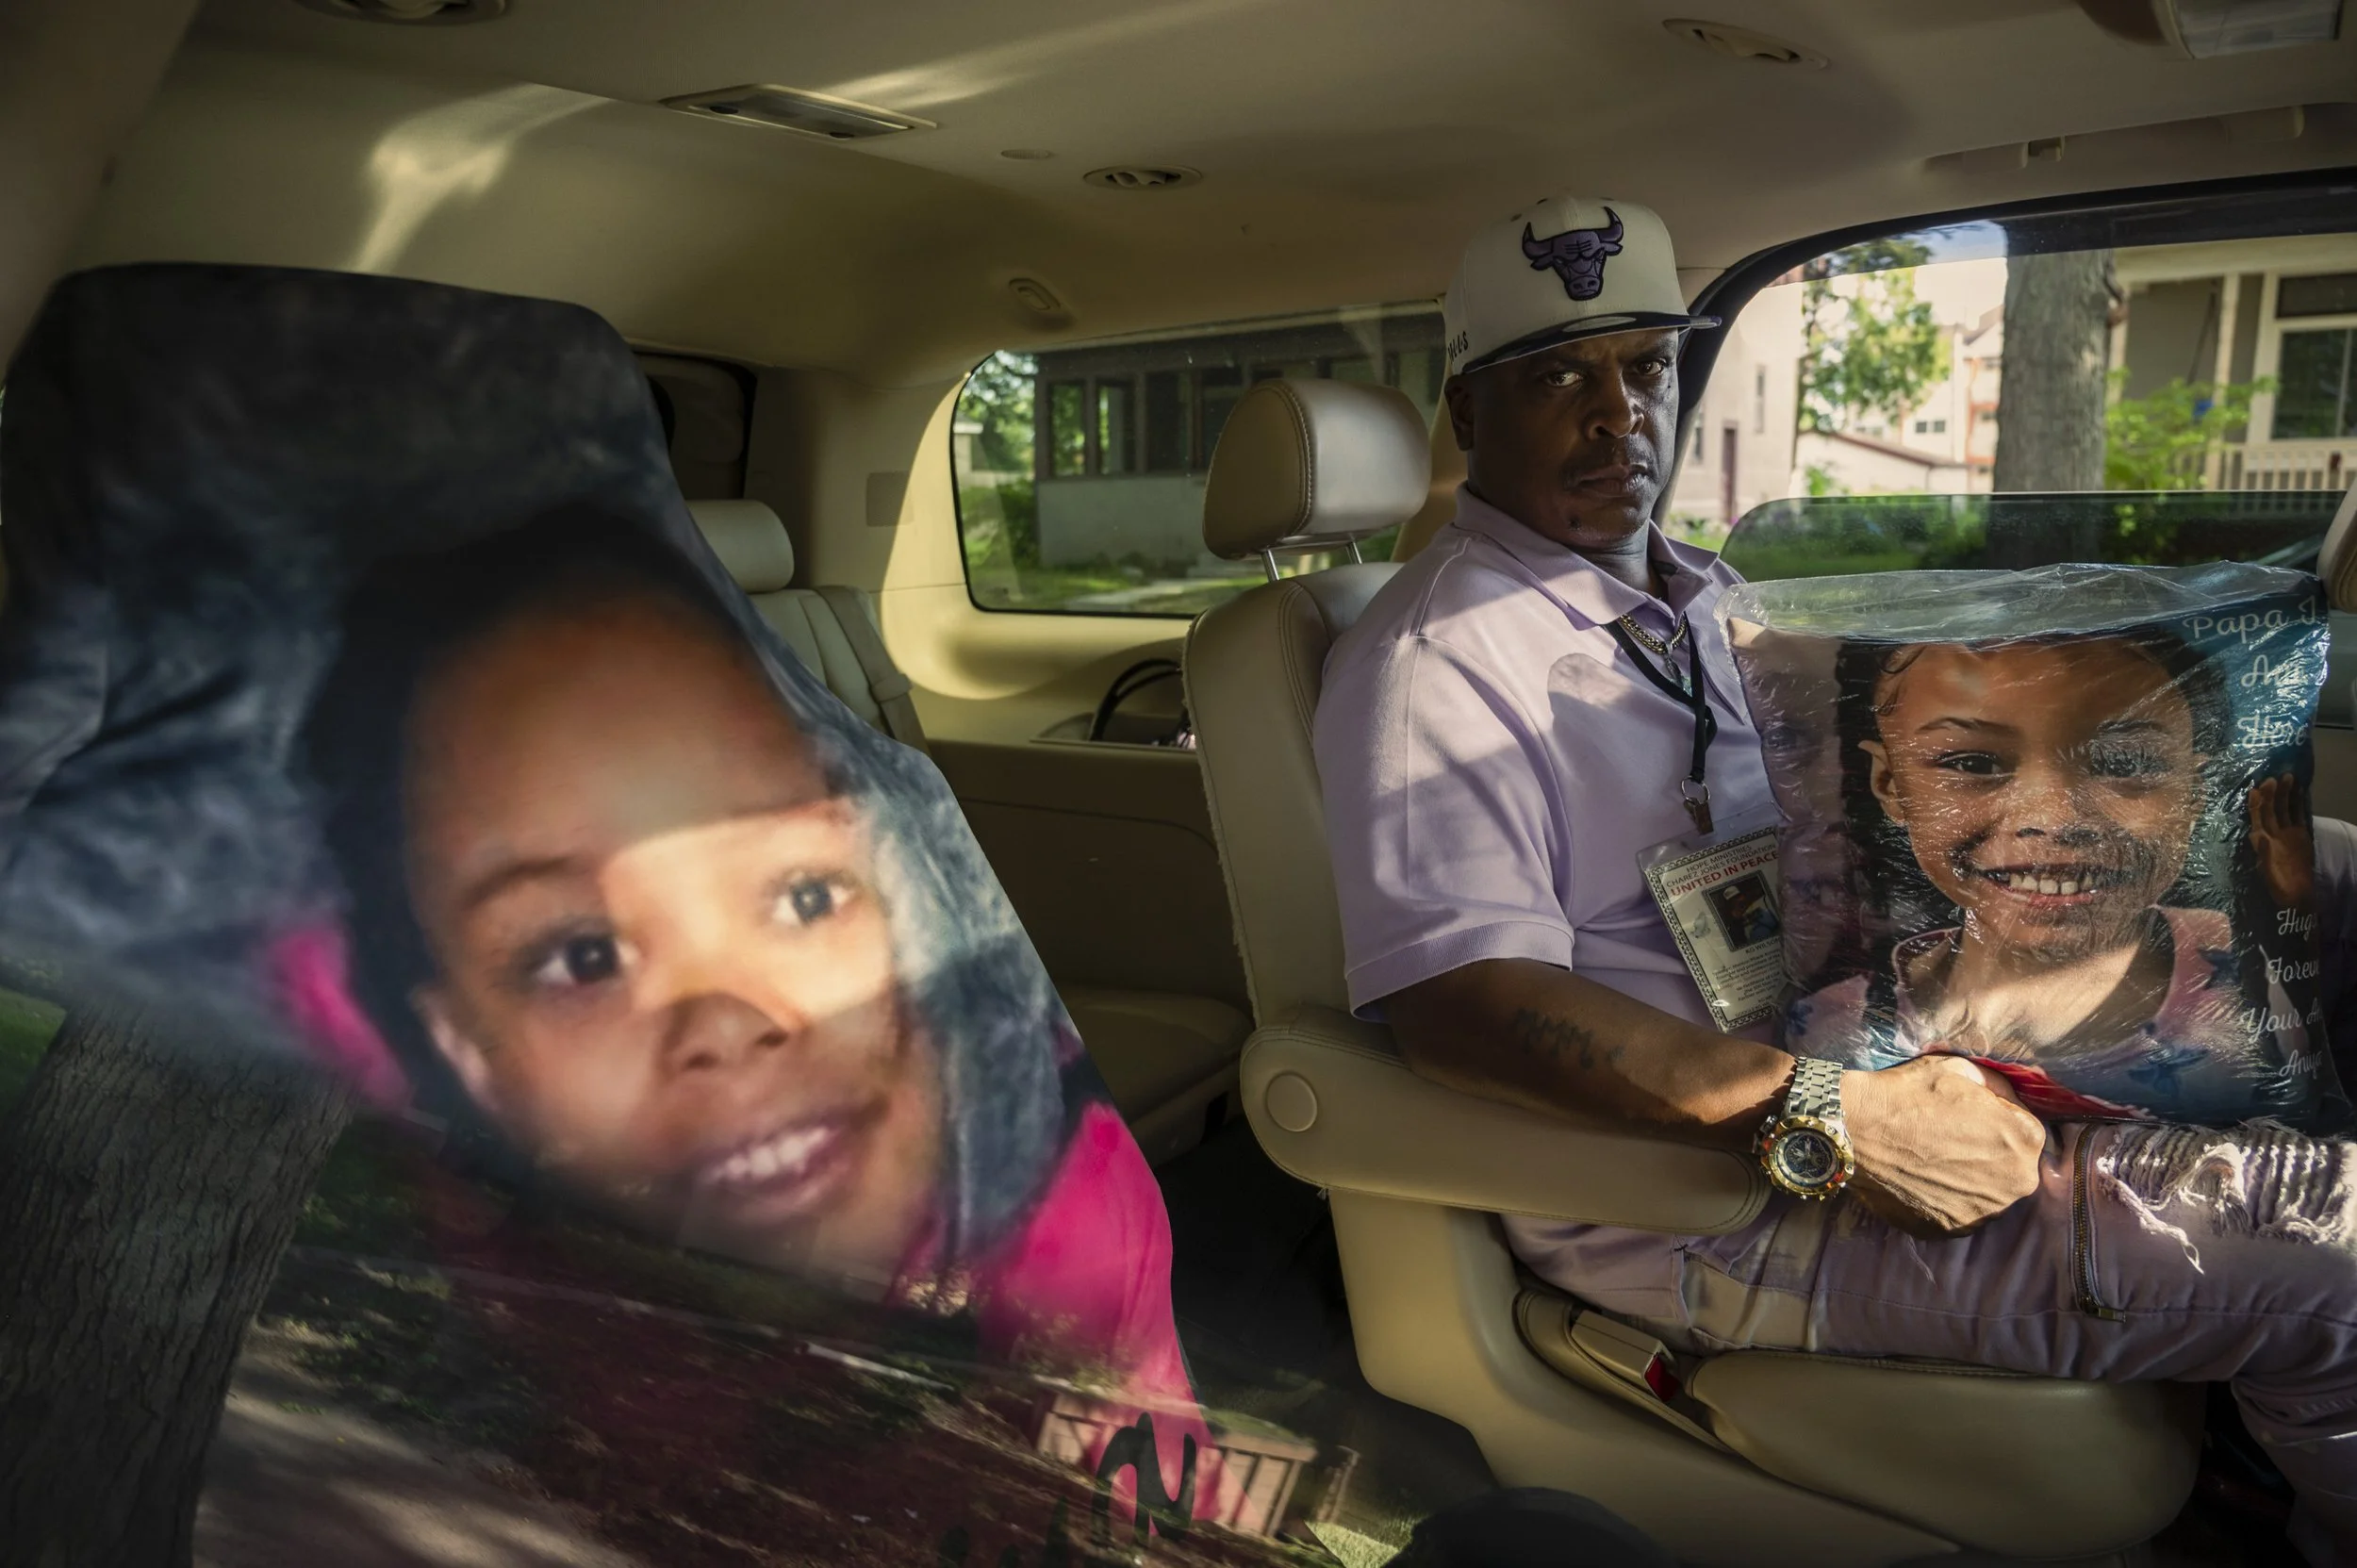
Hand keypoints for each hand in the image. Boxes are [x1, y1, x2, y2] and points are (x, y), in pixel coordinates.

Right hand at [1839, 1056, 2043, 1236]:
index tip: (1969, 1113)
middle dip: (1988, 1153)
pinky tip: (1919, 1177)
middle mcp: (2016, 1183)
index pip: (2026, 1129)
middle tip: (1950, 1138)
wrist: (1854, 1129)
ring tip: (1932, 1158)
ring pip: (1984, 1194)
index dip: (1997, 1118)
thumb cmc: (1909, 1094)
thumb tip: (2005, 1101)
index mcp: (2027, 1140)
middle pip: (2010, 1167)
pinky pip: (1955, 1213)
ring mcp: (1982, 1213)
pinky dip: (1942, 1199)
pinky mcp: (1948, 1231)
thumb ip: (1997, 1087)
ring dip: (1967, 1179)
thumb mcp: (1962, 1069)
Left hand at [2249, 773, 2314, 911]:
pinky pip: (2298, 815)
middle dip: (2271, 794)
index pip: (2256, 817)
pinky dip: (2299, 803)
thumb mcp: (2267, 869)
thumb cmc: (2278, 883)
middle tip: (2273, 778)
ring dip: (2285, 794)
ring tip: (2288, 777)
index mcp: (2260, 840)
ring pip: (2284, 809)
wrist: (2296, 893)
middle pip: (2270, 809)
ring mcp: (2286, 832)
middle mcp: (2272, 833)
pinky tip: (2300, 791)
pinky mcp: (2300, 834)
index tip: (2255, 789)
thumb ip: (2264, 853)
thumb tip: (2259, 836)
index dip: (2255, 803)